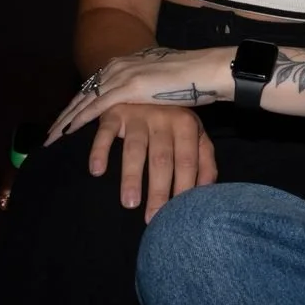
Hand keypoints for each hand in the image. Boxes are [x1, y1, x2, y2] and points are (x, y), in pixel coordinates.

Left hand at [47, 47, 225, 144]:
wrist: (206, 69)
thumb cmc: (192, 79)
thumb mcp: (162, 84)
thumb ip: (148, 91)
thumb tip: (147, 104)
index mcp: (126, 65)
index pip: (95, 89)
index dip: (78, 107)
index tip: (65, 122)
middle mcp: (119, 67)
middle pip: (83, 94)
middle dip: (65, 115)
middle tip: (49, 134)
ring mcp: (122, 76)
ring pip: (84, 101)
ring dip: (66, 121)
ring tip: (51, 138)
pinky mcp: (128, 87)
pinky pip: (97, 107)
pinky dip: (79, 120)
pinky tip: (67, 132)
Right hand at [86, 102, 218, 221]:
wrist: (144, 86)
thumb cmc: (172, 120)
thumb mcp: (194, 135)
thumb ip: (205, 161)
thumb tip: (206, 191)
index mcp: (187, 124)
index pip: (187, 160)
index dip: (184, 187)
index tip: (178, 214)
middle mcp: (163, 118)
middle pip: (162, 159)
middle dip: (159, 190)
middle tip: (153, 218)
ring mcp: (137, 114)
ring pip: (135, 149)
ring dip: (131, 177)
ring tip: (129, 203)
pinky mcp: (113, 112)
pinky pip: (105, 132)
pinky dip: (100, 151)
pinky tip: (97, 171)